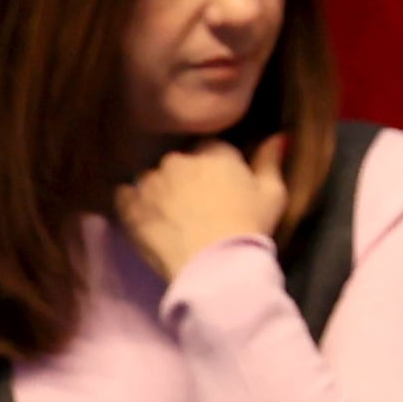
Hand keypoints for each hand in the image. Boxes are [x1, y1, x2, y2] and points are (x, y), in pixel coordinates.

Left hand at [114, 136, 288, 285]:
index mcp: (214, 151)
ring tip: (169, 211)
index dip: (216, 166)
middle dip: (186, 175)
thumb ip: (270, 161)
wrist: (214, 265)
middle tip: (196, 201)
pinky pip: (125, 194)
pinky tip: (144, 213)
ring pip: (153, 177)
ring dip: (159, 188)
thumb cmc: (248, 226)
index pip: (212, 148)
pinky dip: (132, 200)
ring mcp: (150, 183)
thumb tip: (277, 136)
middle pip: (179, 161)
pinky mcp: (130, 207)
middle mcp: (178, 160)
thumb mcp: (273, 193)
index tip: (220, 183)